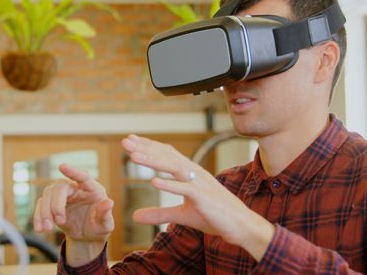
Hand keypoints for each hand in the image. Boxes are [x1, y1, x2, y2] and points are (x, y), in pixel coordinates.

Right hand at [33, 164, 113, 243]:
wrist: (86, 236)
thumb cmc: (99, 227)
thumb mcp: (105, 225)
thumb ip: (105, 214)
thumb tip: (109, 203)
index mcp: (92, 189)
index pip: (83, 176)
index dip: (73, 171)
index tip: (62, 166)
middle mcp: (76, 188)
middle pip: (60, 187)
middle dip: (57, 204)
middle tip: (60, 221)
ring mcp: (62, 195)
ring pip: (47, 194)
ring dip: (45, 211)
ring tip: (47, 229)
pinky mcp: (51, 204)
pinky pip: (40, 205)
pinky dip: (38, 216)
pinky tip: (40, 229)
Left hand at [122, 134, 274, 260]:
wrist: (241, 225)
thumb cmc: (214, 216)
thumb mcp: (182, 216)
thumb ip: (159, 213)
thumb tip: (135, 216)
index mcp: (190, 173)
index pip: (166, 155)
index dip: (148, 147)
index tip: (130, 141)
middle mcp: (194, 173)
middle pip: (166, 156)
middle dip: (145, 148)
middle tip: (125, 141)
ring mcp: (199, 184)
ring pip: (173, 167)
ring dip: (152, 161)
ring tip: (133, 156)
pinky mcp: (204, 198)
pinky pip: (185, 189)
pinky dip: (169, 185)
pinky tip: (154, 182)